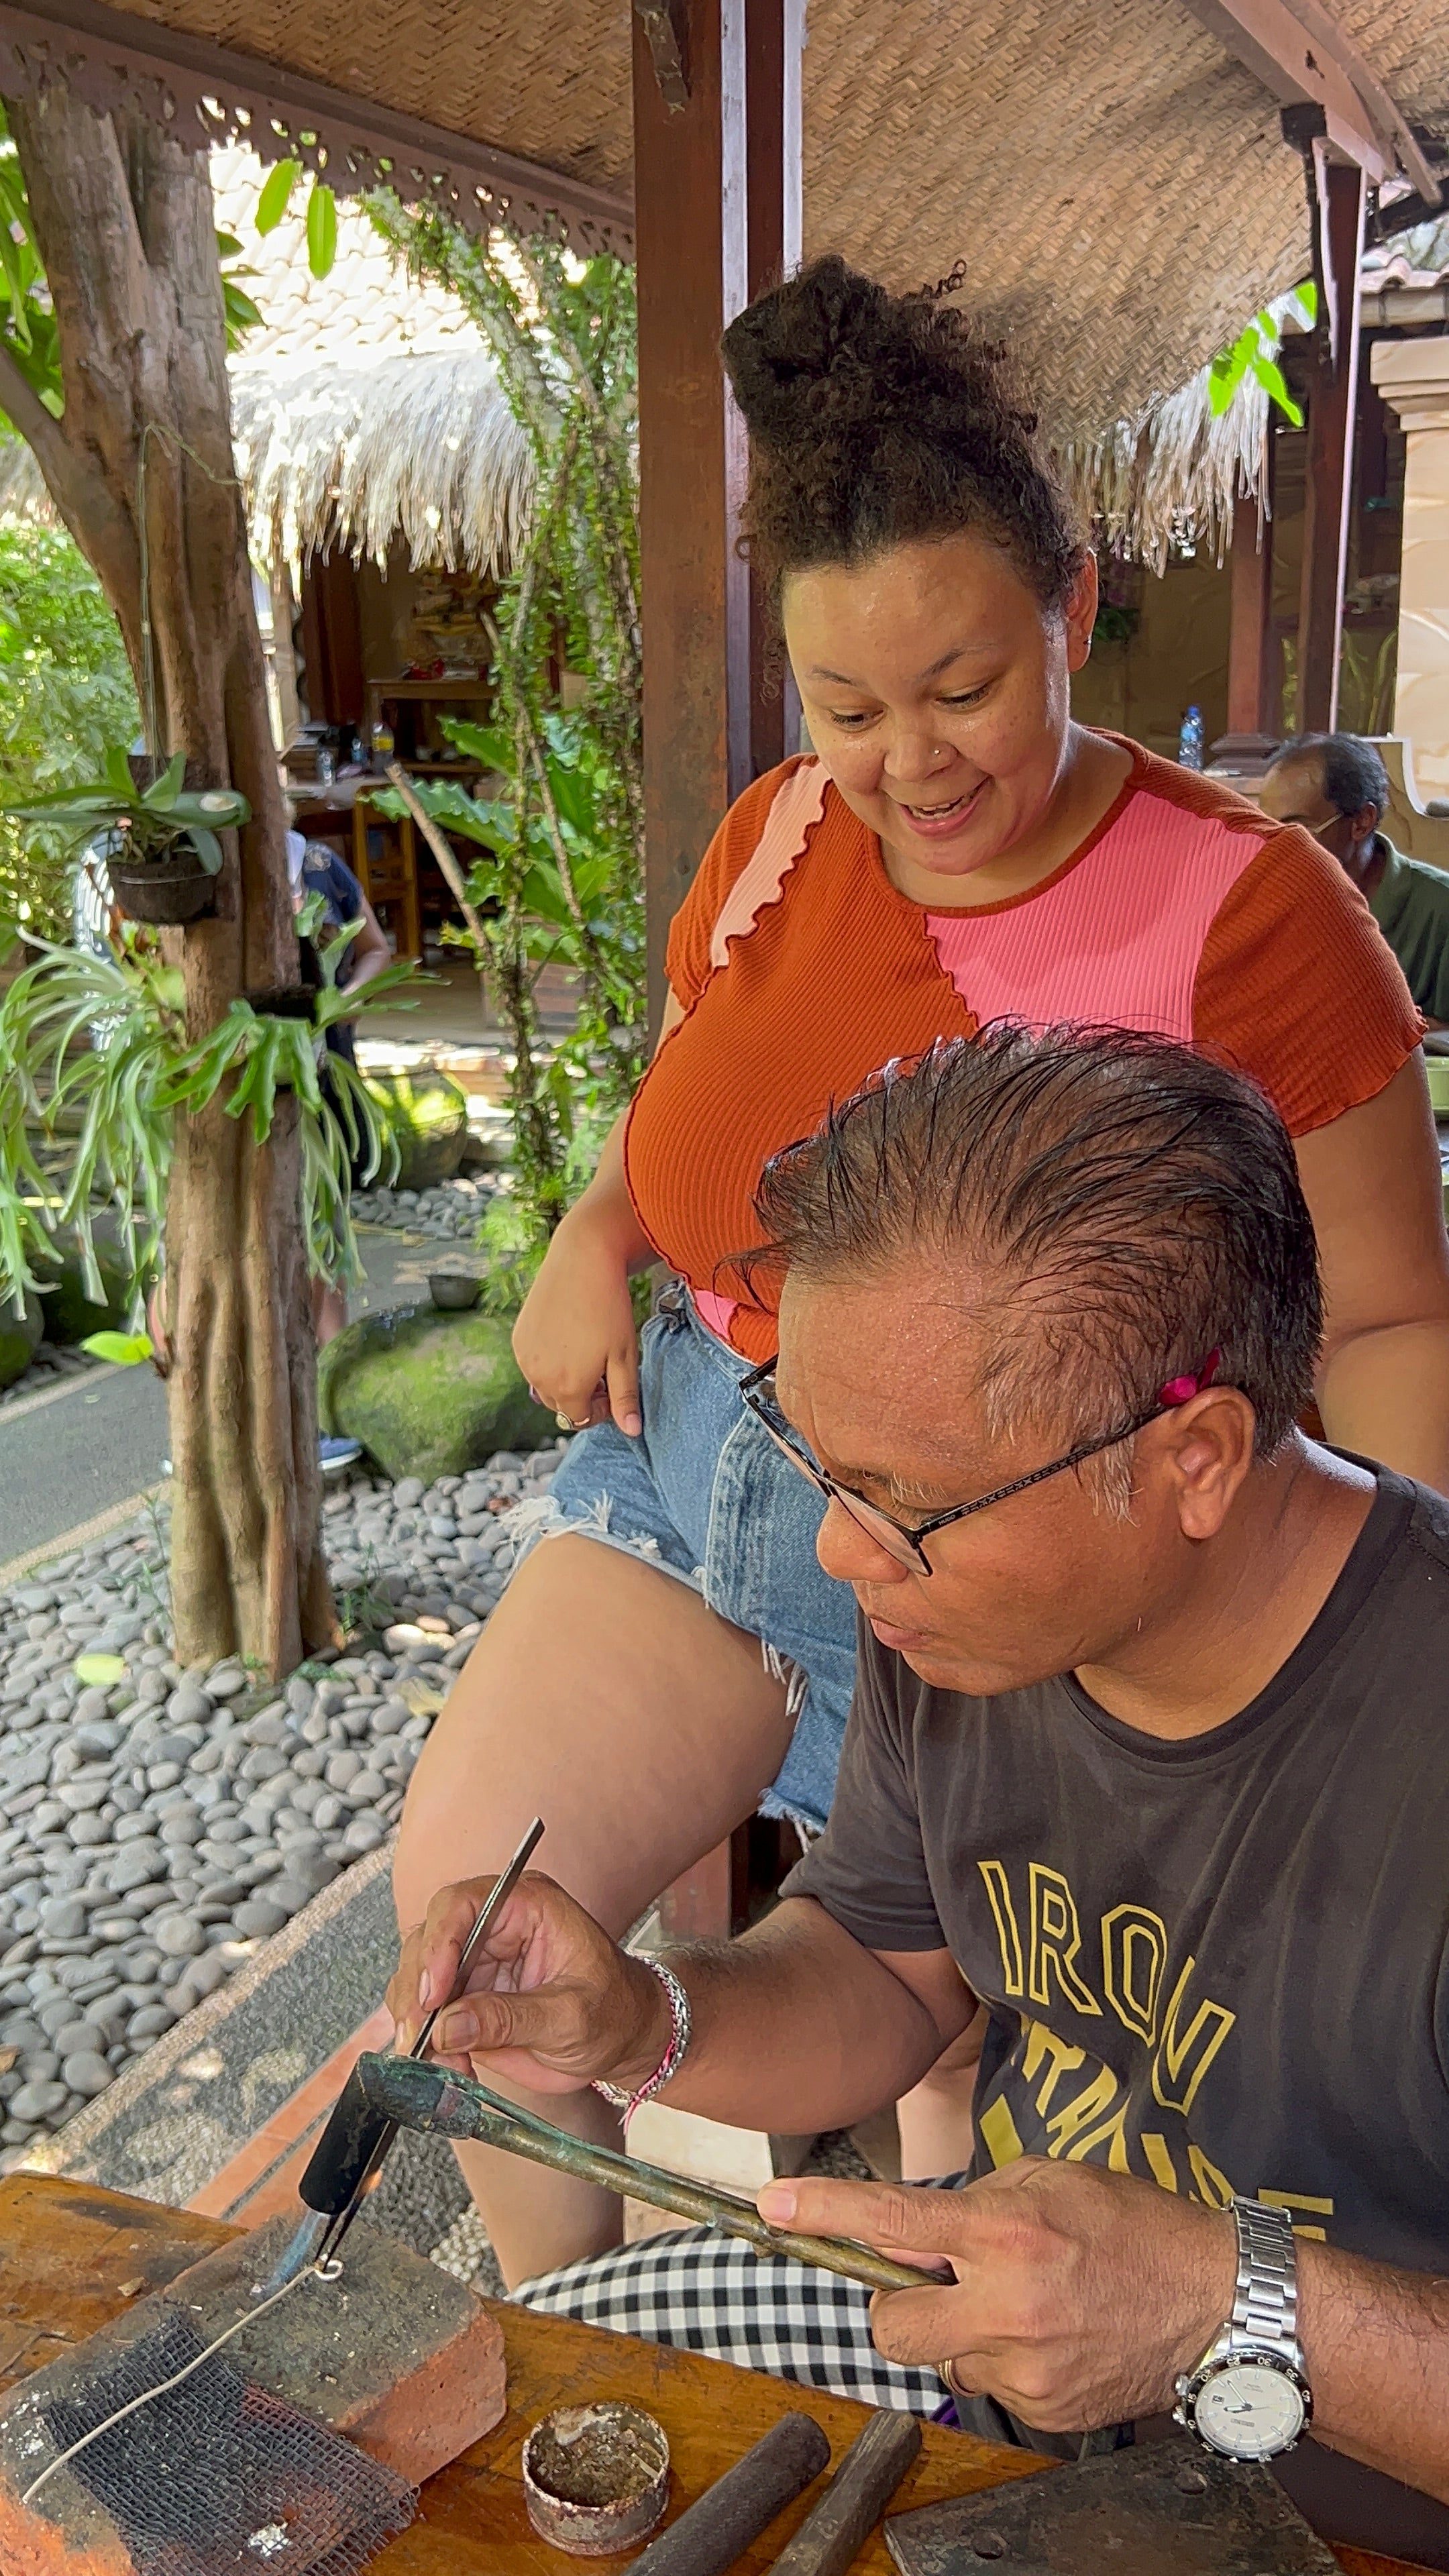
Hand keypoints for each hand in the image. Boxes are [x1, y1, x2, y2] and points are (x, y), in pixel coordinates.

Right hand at [386, 1869, 670, 2099]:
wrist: (621, 2040)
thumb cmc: (612, 2013)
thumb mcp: (571, 2017)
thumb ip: (510, 2018)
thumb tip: (448, 2025)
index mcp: (526, 1905)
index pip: (462, 1904)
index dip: (438, 1943)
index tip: (434, 1993)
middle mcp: (492, 1926)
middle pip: (427, 1941)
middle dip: (418, 1992)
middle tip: (421, 2038)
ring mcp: (474, 1962)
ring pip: (417, 1978)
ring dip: (416, 2022)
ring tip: (441, 2061)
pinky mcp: (463, 1998)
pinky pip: (426, 2013)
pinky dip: (424, 2041)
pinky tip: (447, 2065)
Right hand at [513, 1204, 641, 1436]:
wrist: (583, 1261)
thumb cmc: (609, 1308)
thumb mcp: (625, 1356)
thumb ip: (625, 1398)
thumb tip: (633, 1432)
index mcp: (568, 1387)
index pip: (580, 1419)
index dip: (601, 1408)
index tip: (613, 1384)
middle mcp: (539, 1378)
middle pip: (561, 1406)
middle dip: (582, 1394)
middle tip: (601, 1364)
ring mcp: (525, 1358)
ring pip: (545, 1386)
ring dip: (564, 1379)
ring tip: (585, 1348)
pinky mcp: (518, 1339)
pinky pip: (532, 1365)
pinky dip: (548, 1360)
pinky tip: (567, 1334)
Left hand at [756, 2160, 1236, 2432]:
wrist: (1217, 2304)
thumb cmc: (1135, 2228)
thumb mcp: (1052, 2180)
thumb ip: (977, 2203)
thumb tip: (917, 2235)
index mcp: (1007, 2233)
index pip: (895, 2224)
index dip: (827, 2213)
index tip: (775, 2205)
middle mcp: (1008, 2305)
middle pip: (892, 2326)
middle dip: (899, 2307)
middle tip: (937, 2287)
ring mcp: (1026, 2368)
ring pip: (946, 2358)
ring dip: (968, 2333)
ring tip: (1031, 2307)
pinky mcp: (1045, 2411)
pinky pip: (993, 2386)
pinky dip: (1010, 2362)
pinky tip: (1056, 2338)